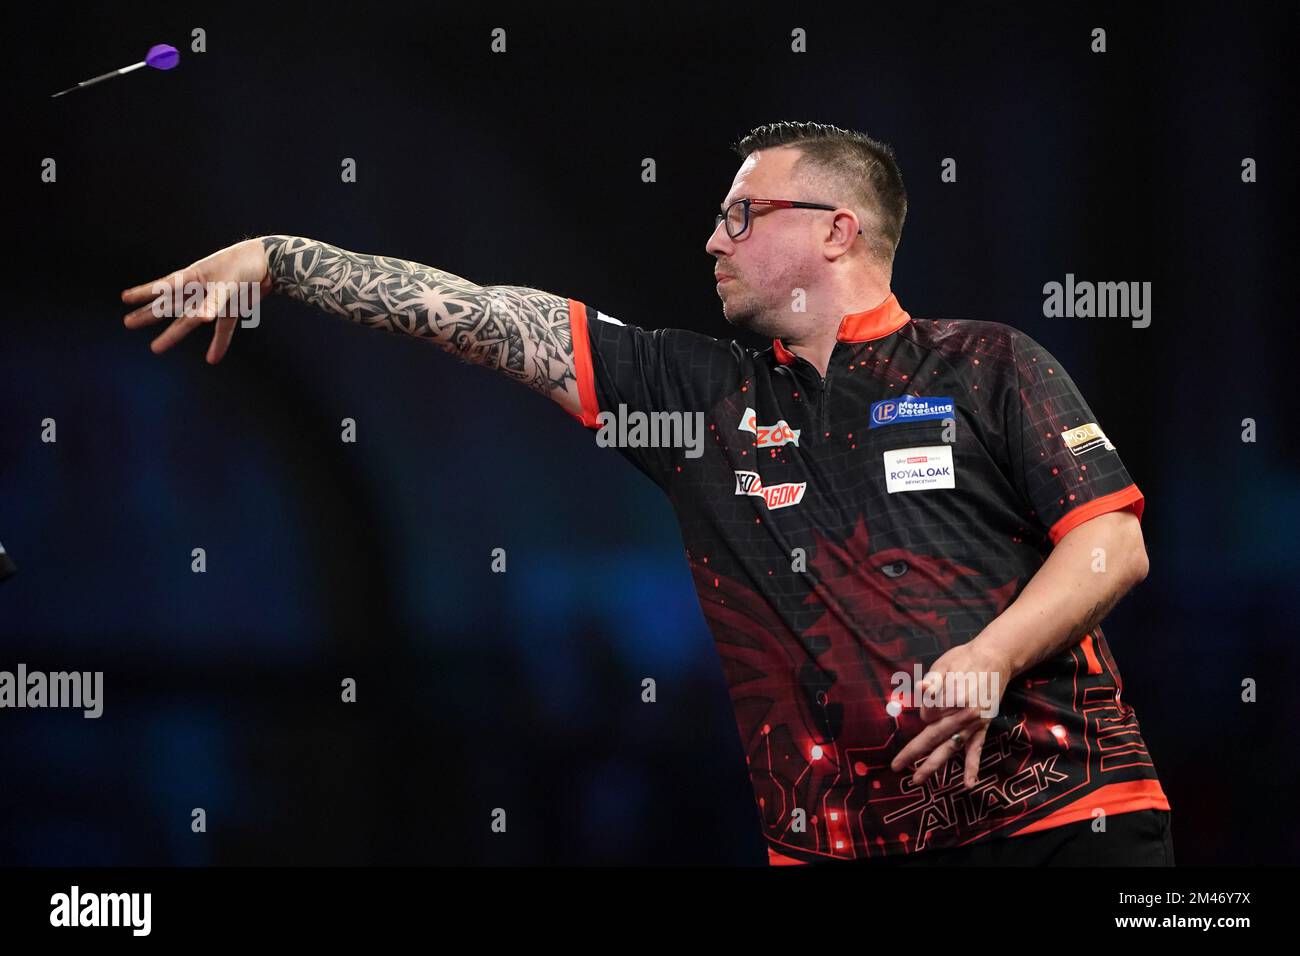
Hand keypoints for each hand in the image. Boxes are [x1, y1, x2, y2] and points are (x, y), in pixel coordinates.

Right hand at [121, 239, 271, 363]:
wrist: (273, 264)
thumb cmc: (245, 266)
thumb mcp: (227, 283)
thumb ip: (215, 301)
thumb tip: (202, 319)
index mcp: (194, 277)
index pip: (164, 287)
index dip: (144, 293)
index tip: (124, 298)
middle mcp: (200, 289)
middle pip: (171, 305)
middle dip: (149, 315)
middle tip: (128, 323)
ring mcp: (215, 300)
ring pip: (189, 320)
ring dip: (173, 334)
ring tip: (155, 347)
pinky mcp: (231, 309)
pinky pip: (222, 329)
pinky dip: (219, 343)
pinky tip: (212, 359)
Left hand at [889, 640, 1014, 789]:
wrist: (996, 658)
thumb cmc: (966, 658)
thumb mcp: (944, 665)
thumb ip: (932, 682)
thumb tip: (923, 692)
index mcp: (952, 699)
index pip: (926, 714)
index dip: (925, 706)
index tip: (933, 693)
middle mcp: (963, 715)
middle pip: (932, 737)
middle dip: (913, 752)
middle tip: (895, 767)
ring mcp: (974, 724)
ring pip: (949, 748)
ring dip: (933, 765)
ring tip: (917, 780)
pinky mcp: (983, 727)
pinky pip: (976, 750)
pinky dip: (972, 767)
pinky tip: (969, 784)